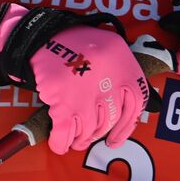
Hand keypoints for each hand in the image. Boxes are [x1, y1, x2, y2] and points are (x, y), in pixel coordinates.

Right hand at [0, 4, 151, 154]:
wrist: (44, 36)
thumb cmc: (77, 43)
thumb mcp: (110, 48)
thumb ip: (121, 75)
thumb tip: (125, 111)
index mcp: (124, 64)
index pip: (135, 104)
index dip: (125, 127)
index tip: (115, 139)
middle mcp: (110, 80)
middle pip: (109, 121)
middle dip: (98, 134)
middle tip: (89, 137)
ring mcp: (87, 94)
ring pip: (89, 130)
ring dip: (80, 140)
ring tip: (75, 140)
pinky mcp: (64, 102)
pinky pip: (65, 133)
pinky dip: (61, 142)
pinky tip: (59, 145)